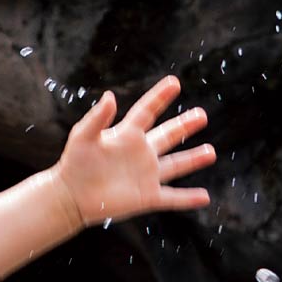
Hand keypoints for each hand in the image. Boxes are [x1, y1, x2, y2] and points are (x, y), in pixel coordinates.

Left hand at [50, 76, 214, 227]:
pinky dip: (188, 199)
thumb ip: (97, 117)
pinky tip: (204, 197)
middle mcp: (141, 153)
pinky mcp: (147, 197)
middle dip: (185, 125)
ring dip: (193, 159)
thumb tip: (109, 95)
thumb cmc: (74, 163)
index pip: (147, 112)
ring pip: (175, 165)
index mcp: (127, 135)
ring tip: (211, 152)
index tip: (174, 82)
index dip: (160, 97)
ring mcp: (146, 175)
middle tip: (201, 114)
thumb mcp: (83, 136)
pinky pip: (172, 198)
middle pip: (168, 135)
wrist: (70, 196)